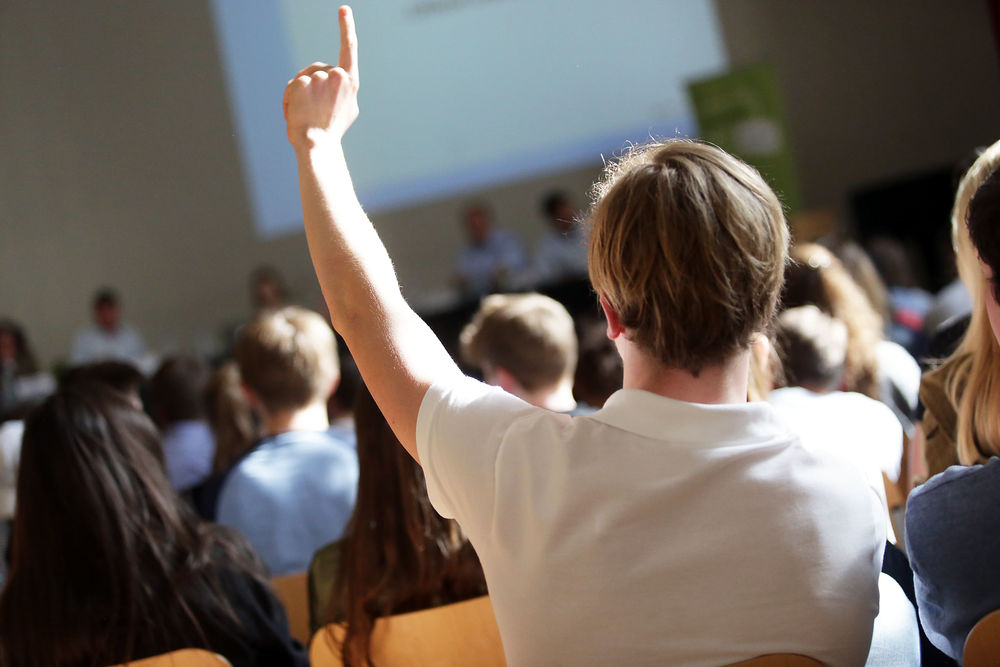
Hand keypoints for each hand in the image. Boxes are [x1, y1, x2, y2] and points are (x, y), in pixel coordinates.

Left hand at [283, 5, 358, 148]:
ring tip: (302, 115)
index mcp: (351, 82)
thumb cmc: (332, 131)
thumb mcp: (348, 109)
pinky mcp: (304, 82)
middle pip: (318, 69)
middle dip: (310, 83)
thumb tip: (342, 80)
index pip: (349, 49)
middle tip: (309, 108)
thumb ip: (344, 91)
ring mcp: (320, 78)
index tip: (343, 10)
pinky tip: (294, 114)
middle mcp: (338, 76)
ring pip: (304, 79)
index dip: (346, 28)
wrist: (318, 145)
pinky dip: (290, 99)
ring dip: (299, 94)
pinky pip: (294, 86)